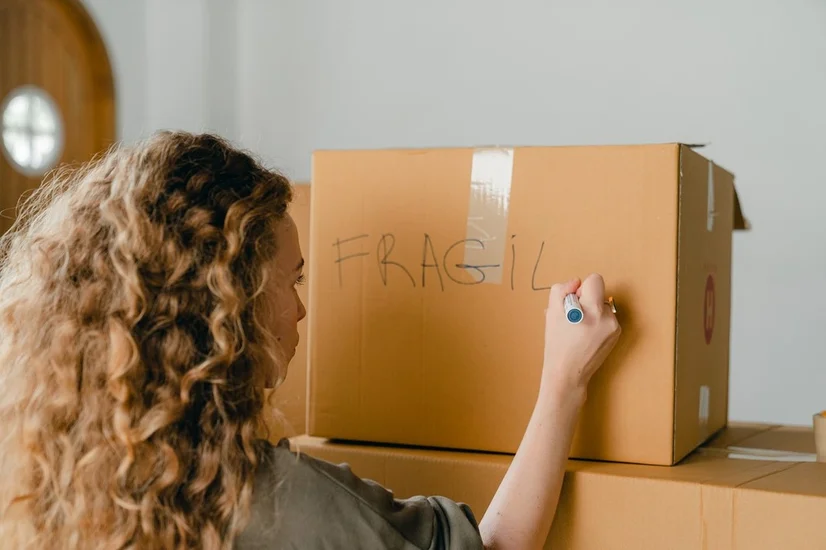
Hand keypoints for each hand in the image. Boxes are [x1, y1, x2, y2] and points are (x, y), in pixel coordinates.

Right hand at [541, 274, 620, 396]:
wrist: (567, 373)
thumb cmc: (557, 344)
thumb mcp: (551, 313)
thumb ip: (561, 290)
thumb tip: (576, 282)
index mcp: (592, 309)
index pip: (595, 279)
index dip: (582, 288)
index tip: (574, 302)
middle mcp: (608, 317)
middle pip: (598, 293)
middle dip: (586, 301)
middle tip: (573, 318)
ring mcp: (615, 327)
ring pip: (602, 306)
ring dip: (592, 312)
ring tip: (579, 330)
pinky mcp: (616, 335)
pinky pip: (607, 319)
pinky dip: (597, 323)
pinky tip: (587, 336)